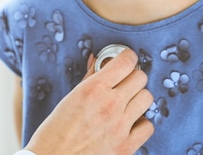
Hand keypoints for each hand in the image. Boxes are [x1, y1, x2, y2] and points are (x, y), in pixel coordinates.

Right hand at [24, 49, 153, 154]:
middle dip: (132, 76)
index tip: (125, 58)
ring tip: (126, 102)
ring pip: (147, 98)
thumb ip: (89, 78)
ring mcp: (120, 126)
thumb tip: (97, 60)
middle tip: (124, 81)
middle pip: (140, 78)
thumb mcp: (69, 97)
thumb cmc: (55, 130)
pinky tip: (129, 122)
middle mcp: (110, 105)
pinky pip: (148, 126)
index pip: (125, 62)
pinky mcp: (126, 146)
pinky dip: (141, 123)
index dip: (127, 57)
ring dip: (138, 97)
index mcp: (93, 89)